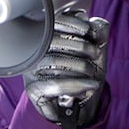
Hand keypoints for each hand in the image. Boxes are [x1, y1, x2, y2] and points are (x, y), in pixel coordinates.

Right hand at [22, 10, 109, 126]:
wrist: (79, 106)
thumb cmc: (84, 74)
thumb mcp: (95, 51)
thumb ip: (97, 32)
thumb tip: (93, 23)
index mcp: (47, 39)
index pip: (52, 23)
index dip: (71, 23)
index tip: (88, 30)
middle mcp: (35, 53)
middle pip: (53, 40)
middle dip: (80, 45)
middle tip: (96, 53)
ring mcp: (31, 70)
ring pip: (54, 61)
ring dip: (80, 65)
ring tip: (93, 72)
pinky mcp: (33, 89)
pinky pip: (54, 84)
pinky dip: (77, 84)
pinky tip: (91, 86)